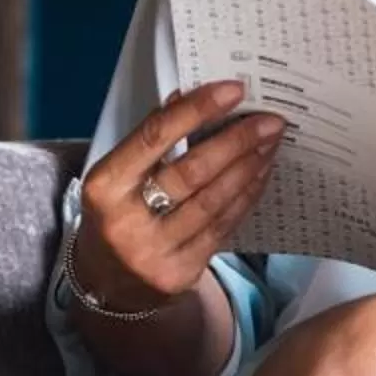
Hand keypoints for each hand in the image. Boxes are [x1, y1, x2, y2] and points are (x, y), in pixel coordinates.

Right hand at [76, 79, 284, 307]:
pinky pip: (223, 227)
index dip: (196, 110)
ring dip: (248, 168)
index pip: (154, 138)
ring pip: (214, 201)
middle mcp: (127, 221)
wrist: (108, 284)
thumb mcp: (117, 178)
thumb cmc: (117, 215)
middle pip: (191, 172)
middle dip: (236, 142)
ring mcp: (156, 251)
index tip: (233, 90)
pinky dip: (246, 196)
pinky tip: (261, 174)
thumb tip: (189, 96)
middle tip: (268, 120)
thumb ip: (150, 141)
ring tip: (270, 143)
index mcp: (106, 186)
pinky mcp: (182, 271)